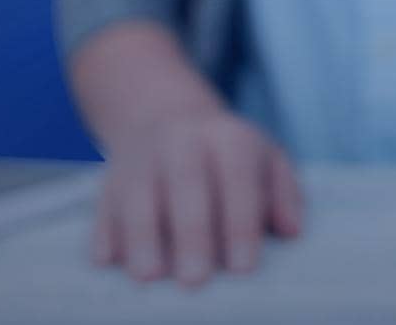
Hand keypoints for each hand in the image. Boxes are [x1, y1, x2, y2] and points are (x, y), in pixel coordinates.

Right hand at [90, 106, 301, 286]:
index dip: (240, 223)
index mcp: (227, 138)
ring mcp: (140, 162)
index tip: (243, 267)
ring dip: (142, 237)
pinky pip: (103, 209)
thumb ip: (283, 194)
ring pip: (138, 197)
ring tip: (150, 275)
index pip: (237, 178)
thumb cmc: (227, 154)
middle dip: (191, 234)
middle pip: (185, 186)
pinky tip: (110, 261)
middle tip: (196, 280)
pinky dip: (106, 235)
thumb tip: (292, 231)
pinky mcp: (108, 184)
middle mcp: (181, 144)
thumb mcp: (265, 158)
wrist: (163, 115)